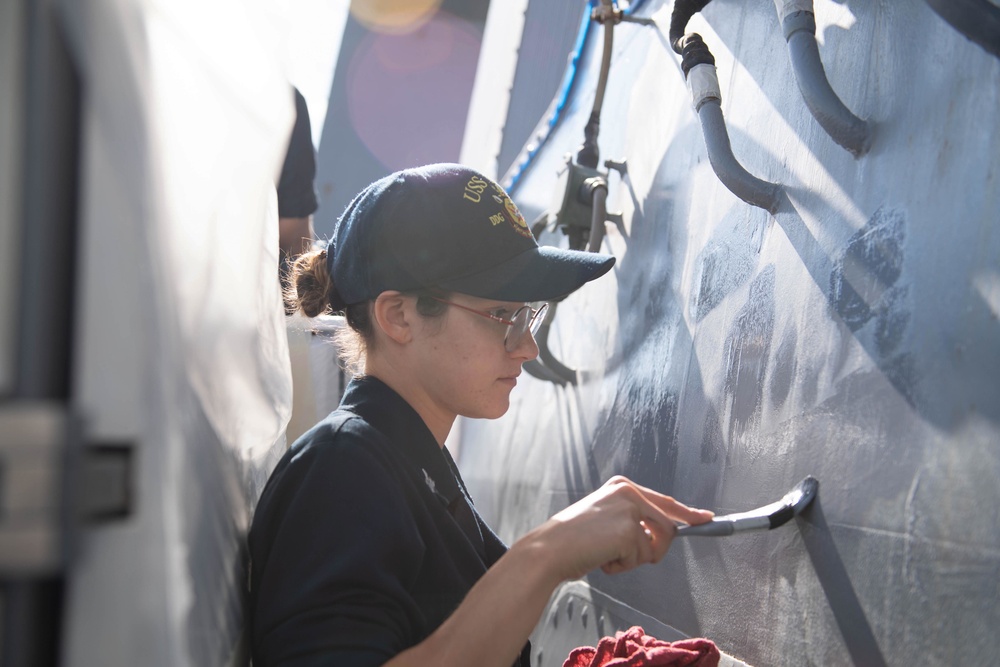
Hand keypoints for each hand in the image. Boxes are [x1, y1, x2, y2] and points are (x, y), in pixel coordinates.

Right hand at [525, 476, 713, 580]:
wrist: (551, 548)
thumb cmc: (573, 538)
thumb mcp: (605, 518)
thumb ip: (632, 520)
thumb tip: (660, 536)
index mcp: (623, 486)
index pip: (664, 501)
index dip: (687, 513)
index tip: (706, 518)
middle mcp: (629, 492)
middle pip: (668, 526)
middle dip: (656, 549)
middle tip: (626, 556)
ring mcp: (631, 510)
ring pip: (656, 546)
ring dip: (634, 559)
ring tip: (607, 554)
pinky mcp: (630, 530)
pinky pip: (640, 559)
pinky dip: (622, 566)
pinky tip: (602, 558)